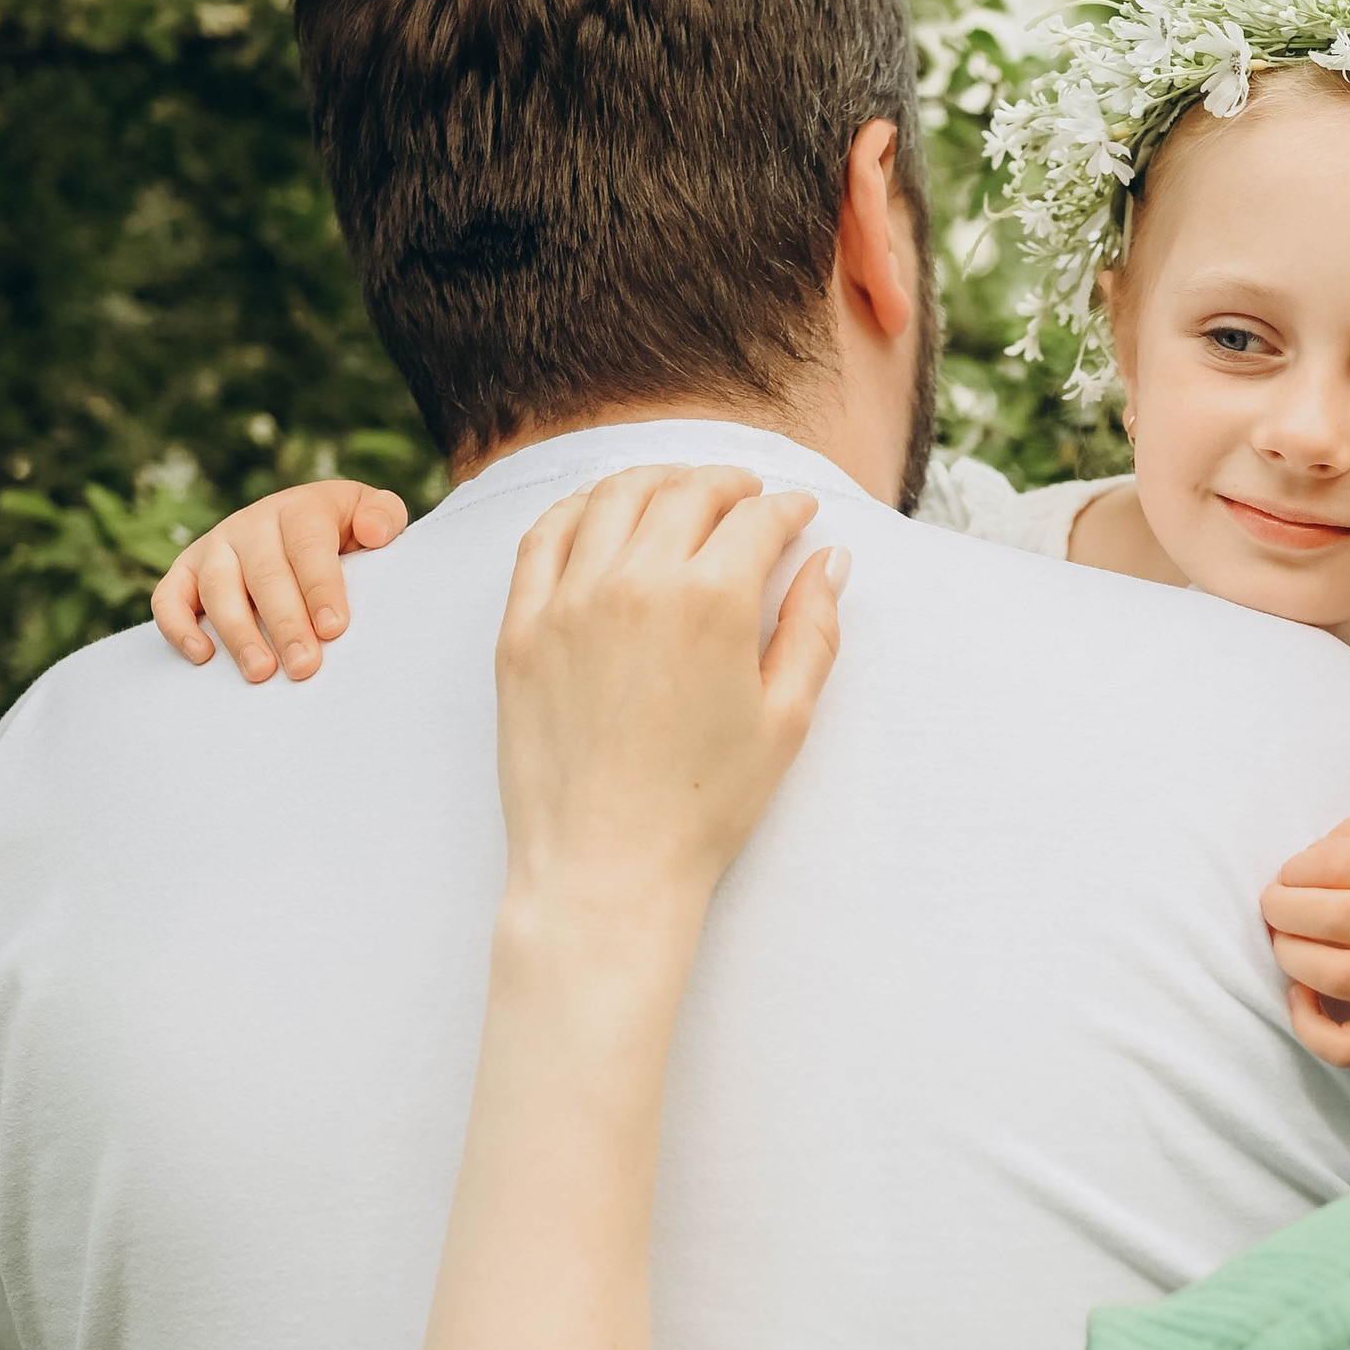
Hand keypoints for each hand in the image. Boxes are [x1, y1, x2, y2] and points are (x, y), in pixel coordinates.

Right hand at [152, 476, 409, 680]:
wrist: (300, 527)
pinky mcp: (186, 571)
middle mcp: (251, 523)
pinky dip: (177, 626)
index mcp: (300, 508)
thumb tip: (374, 530)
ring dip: (238, 632)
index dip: (320, 587)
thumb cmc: (344, 533)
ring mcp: (215, 546)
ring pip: (217, 586)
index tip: (334, 629)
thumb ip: (383, 515)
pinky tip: (203, 657)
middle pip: (264, 572)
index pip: (308, 545)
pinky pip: (169, 597)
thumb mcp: (371, 514)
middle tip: (305, 666)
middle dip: (285, 622)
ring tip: (261, 672)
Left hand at [494, 466, 845, 938]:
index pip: (757, 520)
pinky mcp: (521, 628)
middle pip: (686, 494)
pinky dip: (577, 509)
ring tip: (678, 492)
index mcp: (712, 602)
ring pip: (613, 498)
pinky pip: (543, 538)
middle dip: (727, 484)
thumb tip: (828, 560)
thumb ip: (813, 629)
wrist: (607, 867)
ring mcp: (569, 601)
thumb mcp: (786, 719)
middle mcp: (636, 582)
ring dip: (656, 482)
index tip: (799, 513)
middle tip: (746, 496)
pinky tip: (599, 513)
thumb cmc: (704, 806)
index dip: (788, 508)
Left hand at [1260, 816, 1349, 1069]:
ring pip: (1333, 976)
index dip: (1296, 868)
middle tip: (1273, 908)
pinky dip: (1307, 1024)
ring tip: (1285, 945)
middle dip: (1282, 909)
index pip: (1341, 862)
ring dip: (1289, 957)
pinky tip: (1300, 997)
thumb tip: (1304, 858)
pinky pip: (1344, 1045)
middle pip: (1333, 917)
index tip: (1287, 877)